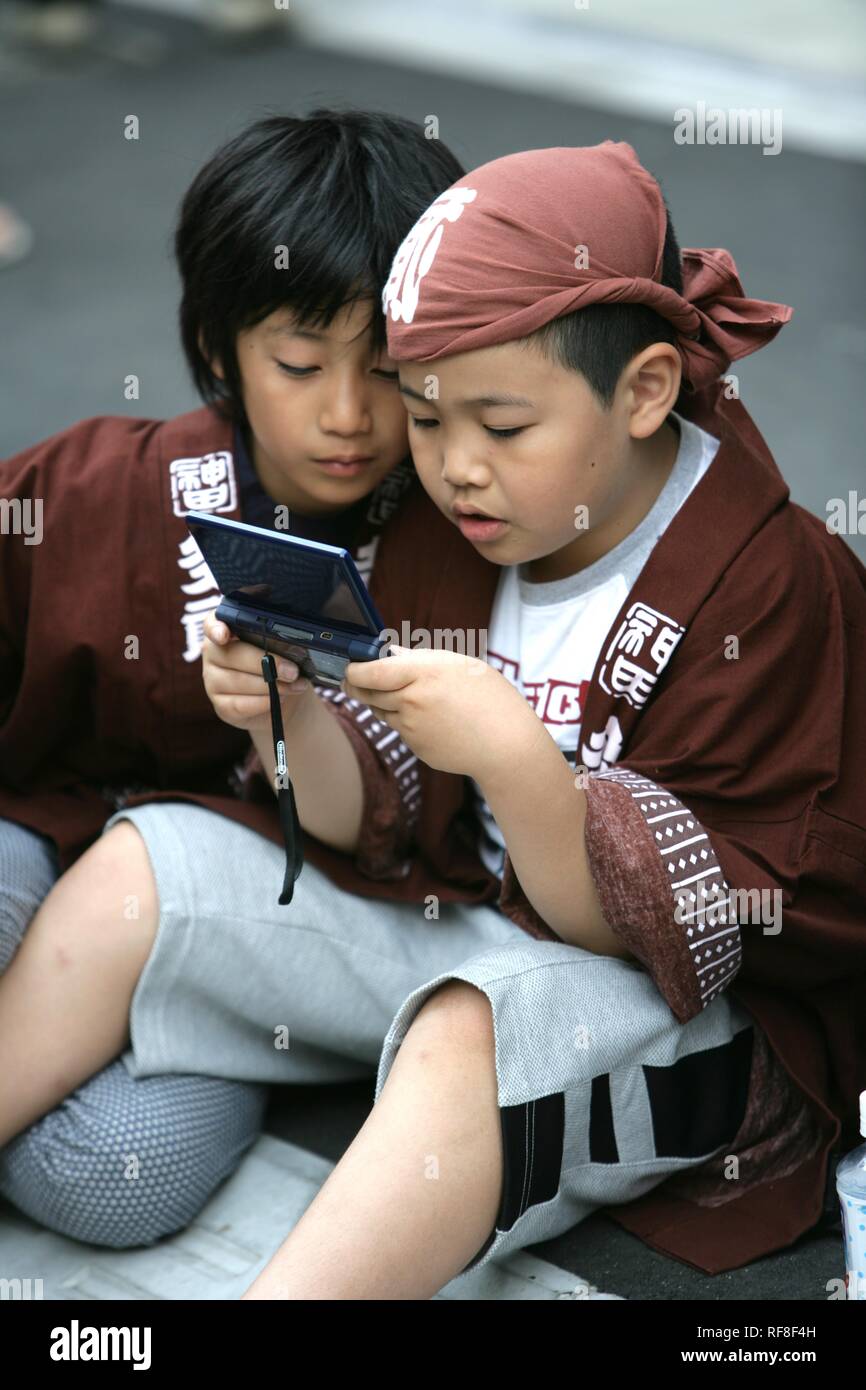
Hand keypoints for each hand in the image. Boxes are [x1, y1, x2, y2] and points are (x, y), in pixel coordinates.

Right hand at [201, 610, 312, 732]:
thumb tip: (292, 643)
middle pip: (232, 655)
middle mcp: (213, 654)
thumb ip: (279, 640)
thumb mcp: (282, 647)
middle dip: (267, 663)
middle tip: (292, 671)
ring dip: (271, 686)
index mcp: (226, 630)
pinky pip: (241, 704)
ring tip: (293, 686)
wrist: (282, 697)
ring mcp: (213, 681)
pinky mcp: (222, 705)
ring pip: (238, 682)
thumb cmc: (279, 664)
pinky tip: (279, 699)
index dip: (215, 629)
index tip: (224, 635)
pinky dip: (264, 702)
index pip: (211, 624)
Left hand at [341, 644, 542, 782]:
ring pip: (382, 713)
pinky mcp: (416, 748)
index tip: (350, 667)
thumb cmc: (490, 698)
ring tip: (412, 698)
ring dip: (385, 703)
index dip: (354, 670)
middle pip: (367, 693)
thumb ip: (421, 660)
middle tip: (354, 681)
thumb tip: (391, 655)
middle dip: (357, 686)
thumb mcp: (460, 665)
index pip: (370, 671)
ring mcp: (411, 728)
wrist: (507, 745)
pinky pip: (402, 731)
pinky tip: (435, 721)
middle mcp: (411, 700)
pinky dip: (408, 723)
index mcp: (423, 672)